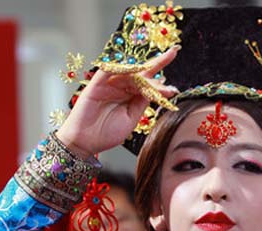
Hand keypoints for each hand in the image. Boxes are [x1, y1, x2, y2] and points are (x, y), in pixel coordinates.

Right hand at [56, 46, 180, 157]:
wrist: (85, 142)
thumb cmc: (106, 133)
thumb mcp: (131, 119)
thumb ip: (141, 102)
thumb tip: (157, 88)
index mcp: (130, 95)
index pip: (148, 82)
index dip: (161, 76)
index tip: (175, 73)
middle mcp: (121, 87)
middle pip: (141, 73)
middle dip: (157, 64)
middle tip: (173, 58)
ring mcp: (109, 84)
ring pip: (129, 72)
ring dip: (144, 74)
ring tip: (158, 83)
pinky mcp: (96, 85)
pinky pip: (108, 71)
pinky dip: (121, 69)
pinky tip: (135, 69)